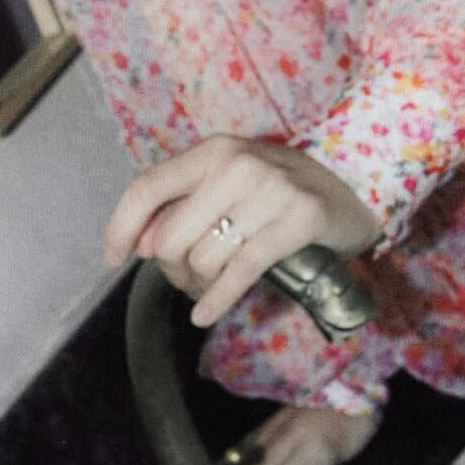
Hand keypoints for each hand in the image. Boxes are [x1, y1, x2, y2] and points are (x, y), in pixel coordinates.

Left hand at [103, 134, 380, 328]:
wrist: (352, 184)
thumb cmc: (279, 188)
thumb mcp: (228, 184)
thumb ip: (184, 205)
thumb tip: (144, 245)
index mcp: (214, 151)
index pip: (148, 186)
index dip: (122, 226)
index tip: (112, 257)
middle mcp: (238, 164)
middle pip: (172, 237)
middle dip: (172, 269)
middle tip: (188, 277)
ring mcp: (271, 190)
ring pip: (204, 260)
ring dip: (200, 285)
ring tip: (211, 285)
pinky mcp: (299, 220)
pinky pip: (240, 272)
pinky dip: (217, 300)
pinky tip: (205, 314)